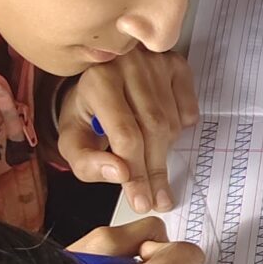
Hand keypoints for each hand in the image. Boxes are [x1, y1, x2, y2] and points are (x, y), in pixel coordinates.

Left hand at [58, 54, 198, 215]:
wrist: (97, 80)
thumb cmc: (86, 113)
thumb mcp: (73, 142)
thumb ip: (87, 164)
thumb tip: (120, 174)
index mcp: (98, 82)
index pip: (125, 135)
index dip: (137, 174)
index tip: (142, 202)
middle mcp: (128, 65)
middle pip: (153, 130)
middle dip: (155, 170)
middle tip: (158, 199)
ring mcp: (155, 62)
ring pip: (172, 122)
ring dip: (164, 148)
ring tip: (148, 154)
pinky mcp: (175, 63)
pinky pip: (189, 108)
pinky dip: (181, 127)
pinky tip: (162, 130)